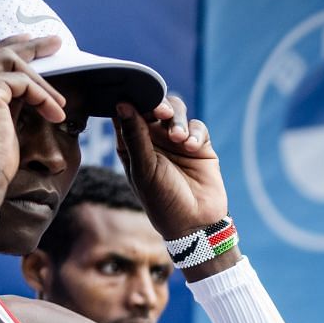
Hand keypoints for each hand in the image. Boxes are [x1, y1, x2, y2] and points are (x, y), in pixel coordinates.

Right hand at [0, 35, 67, 207]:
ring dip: (42, 82)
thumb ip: (5, 101)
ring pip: (11, 62)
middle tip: (56, 42)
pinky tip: (55, 113)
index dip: (8, 47)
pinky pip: (23, 82)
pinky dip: (43, 96)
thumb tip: (30, 90)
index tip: (30, 42)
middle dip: (29, 46)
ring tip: (60, 103)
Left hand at [113, 94, 227, 240]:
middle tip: (161, 113)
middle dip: (158, 104)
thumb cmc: (162, 200)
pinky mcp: (200, 146)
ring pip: (177, 111)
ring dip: (178, 119)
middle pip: (154, 105)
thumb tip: (122, 103)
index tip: (136, 99)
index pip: (128, 111)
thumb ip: (134, 135)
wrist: (196, 223)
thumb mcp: (144, 168)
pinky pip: (198, 127)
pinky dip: (195, 133)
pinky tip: (192, 148)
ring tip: (179, 138)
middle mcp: (153, 138)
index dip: (131, 100)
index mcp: (131, 142)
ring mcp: (177, 141)